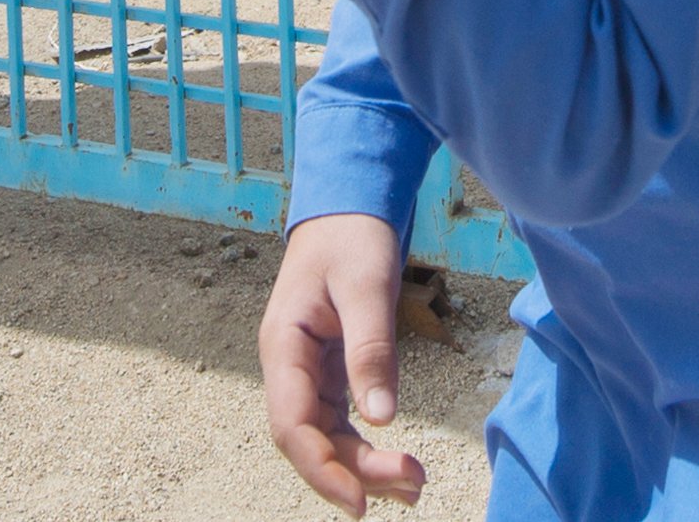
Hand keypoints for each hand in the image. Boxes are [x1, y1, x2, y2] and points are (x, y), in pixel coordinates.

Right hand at [259, 214, 424, 513]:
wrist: (349, 206)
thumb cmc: (352, 238)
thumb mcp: (366, 286)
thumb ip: (371, 350)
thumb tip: (381, 418)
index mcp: (283, 346)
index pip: (291, 425)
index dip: (322, 470)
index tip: (360, 501)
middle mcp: (288, 367)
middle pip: (311, 440)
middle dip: (356, 472)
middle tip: (413, 485)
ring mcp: (307, 372)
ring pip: (327, 437)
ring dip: (365, 467)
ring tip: (415, 486)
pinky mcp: (329, 372)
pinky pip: (341, 421)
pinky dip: (367, 446)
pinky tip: (399, 465)